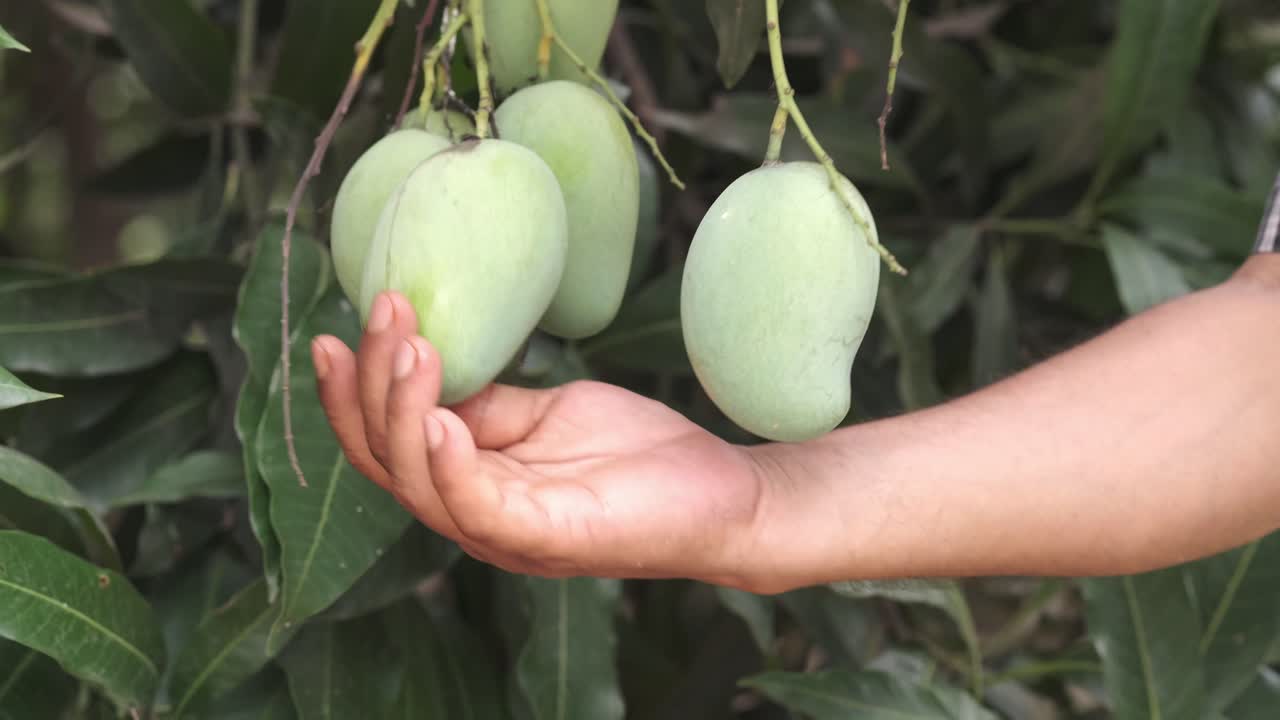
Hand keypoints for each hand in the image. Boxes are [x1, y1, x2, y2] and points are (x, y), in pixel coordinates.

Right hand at [310, 291, 775, 589]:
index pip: (385, 445)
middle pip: (385, 460)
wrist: (724, 492)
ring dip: (403, 410)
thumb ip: (488, 404)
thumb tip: (431, 361)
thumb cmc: (639, 455)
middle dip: (369, 384)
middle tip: (383, 310)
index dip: (355, 392)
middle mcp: (472, 515)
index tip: (340, 331)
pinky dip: (447, 462)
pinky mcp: (545, 538)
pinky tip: (441, 418)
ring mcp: (505, 533)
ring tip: (412, 346)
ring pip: (416, 480)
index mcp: (469, 485)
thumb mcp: (549, 412)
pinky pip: (475, 505)